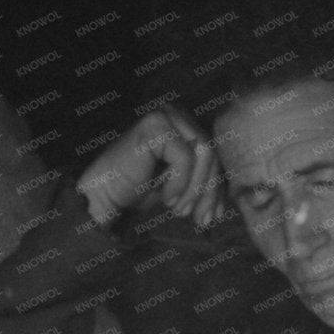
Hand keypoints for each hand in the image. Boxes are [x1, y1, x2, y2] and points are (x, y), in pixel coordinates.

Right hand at [76, 105, 226, 229]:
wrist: (105, 196)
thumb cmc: (139, 190)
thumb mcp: (181, 185)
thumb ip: (203, 181)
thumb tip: (229, 200)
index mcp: (185, 124)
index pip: (215, 154)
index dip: (217, 187)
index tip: (216, 216)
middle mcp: (177, 113)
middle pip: (212, 153)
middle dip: (209, 191)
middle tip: (202, 220)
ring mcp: (165, 115)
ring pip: (204, 154)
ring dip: (196, 189)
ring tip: (182, 211)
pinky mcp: (155, 124)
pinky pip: (184, 157)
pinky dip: (180, 183)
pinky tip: (168, 200)